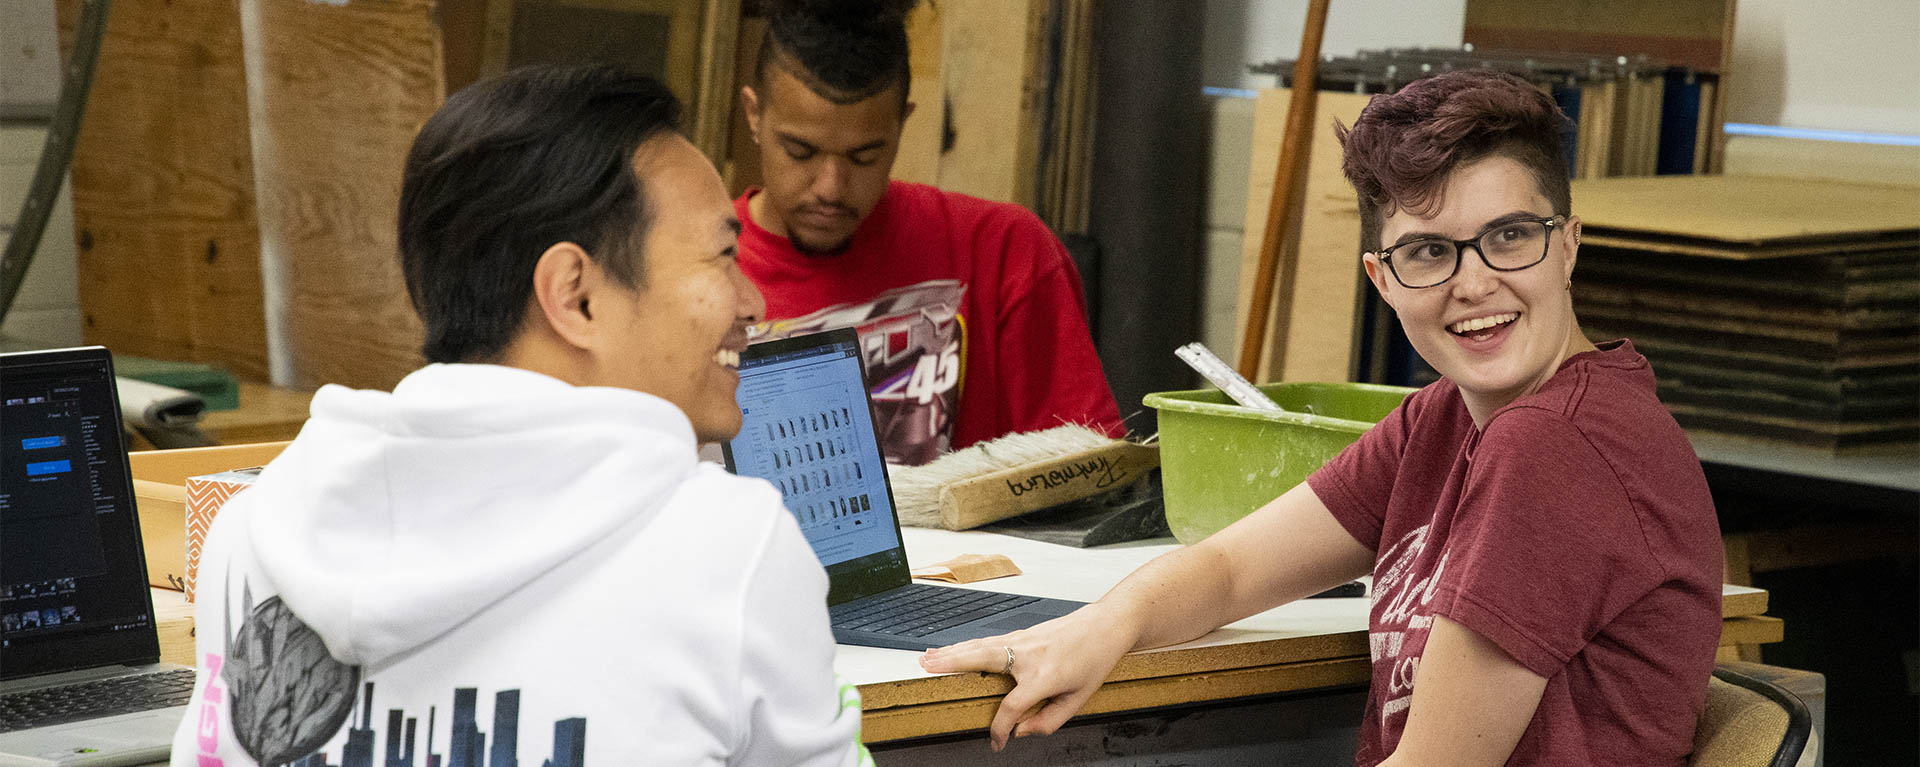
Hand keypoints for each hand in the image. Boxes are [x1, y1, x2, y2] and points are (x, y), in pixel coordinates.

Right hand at [917, 603, 1137, 750]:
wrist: (1105, 625)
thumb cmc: (1094, 660)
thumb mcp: (1078, 699)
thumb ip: (1049, 720)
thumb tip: (1021, 730)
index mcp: (1043, 676)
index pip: (1011, 707)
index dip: (1000, 728)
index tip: (997, 741)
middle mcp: (1027, 654)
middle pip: (979, 659)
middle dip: (950, 664)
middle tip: (925, 669)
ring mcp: (1022, 640)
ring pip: (978, 646)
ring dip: (950, 651)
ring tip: (926, 658)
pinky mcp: (1021, 633)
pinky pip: (986, 641)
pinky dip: (965, 645)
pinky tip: (951, 649)